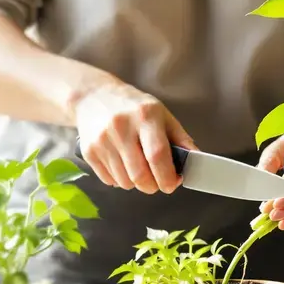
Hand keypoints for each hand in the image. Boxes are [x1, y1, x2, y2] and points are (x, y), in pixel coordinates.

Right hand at [72, 83, 196, 193]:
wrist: (93, 97)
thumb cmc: (134, 108)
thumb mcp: (161, 114)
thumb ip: (180, 139)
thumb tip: (195, 161)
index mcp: (145, 116)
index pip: (157, 155)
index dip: (167, 177)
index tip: (173, 184)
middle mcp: (121, 127)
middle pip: (140, 175)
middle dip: (153, 186)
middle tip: (157, 182)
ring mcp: (102, 140)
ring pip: (125, 182)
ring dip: (136, 183)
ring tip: (138, 168)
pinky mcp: (89, 151)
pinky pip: (110, 181)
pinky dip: (120, 180)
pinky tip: (122, 164)